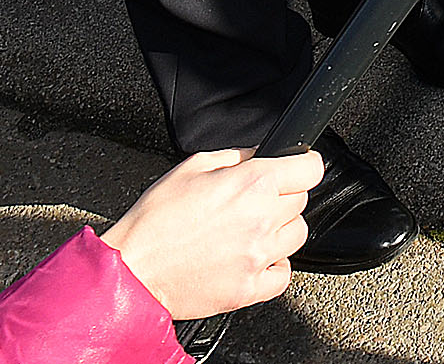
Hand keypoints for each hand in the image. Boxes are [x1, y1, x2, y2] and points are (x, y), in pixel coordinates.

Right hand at [100, 145, 320, 323]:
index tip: (296, 168)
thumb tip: (260, 154)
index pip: (310, 169)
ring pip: (297, 236)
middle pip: (301, 201)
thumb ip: (235, 156)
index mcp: (251, 184)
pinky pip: (283, 274)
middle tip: (253, 202)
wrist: (133, 268)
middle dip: (282, 196)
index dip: (303, 165)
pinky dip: (273, 266)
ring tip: (249, 230)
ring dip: (280, 230)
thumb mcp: (192, 167)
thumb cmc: (155, 220)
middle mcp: (262, 219)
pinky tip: (252, 258)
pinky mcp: (250, 289)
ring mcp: (258, 257)